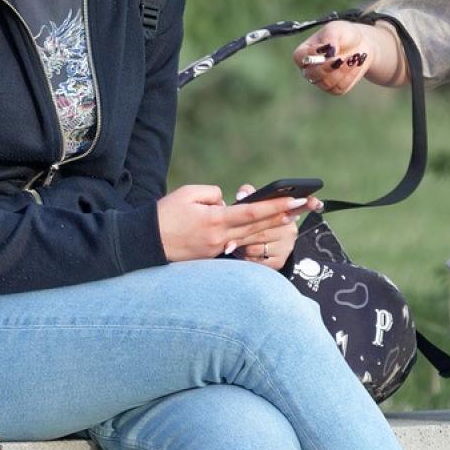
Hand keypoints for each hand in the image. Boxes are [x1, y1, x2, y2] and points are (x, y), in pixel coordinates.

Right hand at [156, 184, 308, 262]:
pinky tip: (264, 231)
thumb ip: (213, 194)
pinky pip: (236, 244)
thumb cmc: (165, 214)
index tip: (293, 200)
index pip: (251, 213)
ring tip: (291, 217)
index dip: (274, 206)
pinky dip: (252, 237)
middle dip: (281, 216)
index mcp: (214, 220)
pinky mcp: (212, 256)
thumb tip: (227, 202)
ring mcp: (217, 250)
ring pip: (250, 237)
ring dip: (271, 227)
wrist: (146, 242)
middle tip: (303, 207)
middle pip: (257, 227)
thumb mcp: (188, 193)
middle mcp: (220, 238)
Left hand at [231, 183, 320, 269]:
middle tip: (229, 235)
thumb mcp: (250, 205)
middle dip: (244, 232)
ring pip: (258, 244)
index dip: (309, 203)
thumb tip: (242, 194)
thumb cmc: (249, 222)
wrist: (249, 250)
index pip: (302, 205)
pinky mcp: (279, 261)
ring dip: (242, 245)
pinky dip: (244, 256)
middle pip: (265, 227)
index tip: (314, 201)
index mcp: (286, 211)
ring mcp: (286, 246)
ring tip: (234, 242)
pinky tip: (241, 252)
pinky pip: (256, 259)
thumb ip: (248, 193)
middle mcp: (290, 228)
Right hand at [292, 21, 399, 93]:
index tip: (329, 47)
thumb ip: (330, 37)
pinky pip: (340, 88)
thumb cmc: (344, 34)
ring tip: (352, 57)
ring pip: (326, 83)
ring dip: (342, 71)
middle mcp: (309, 69)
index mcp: (304, 52)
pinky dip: (350, 76)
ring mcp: (321, 80)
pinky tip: (354, 64)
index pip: (300, 57)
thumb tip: (329, 51)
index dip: (312, 54)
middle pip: (311, 74)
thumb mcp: (336, 29)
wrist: (361, 44)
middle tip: (341, 57)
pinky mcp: (335, 88)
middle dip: (328, 66)